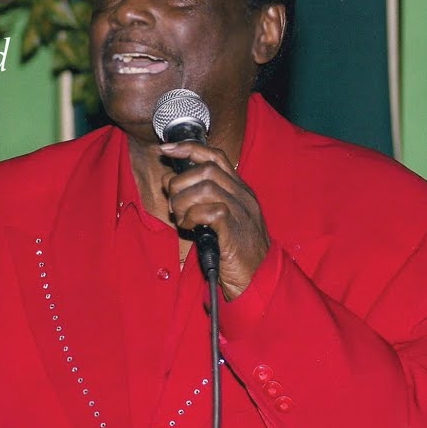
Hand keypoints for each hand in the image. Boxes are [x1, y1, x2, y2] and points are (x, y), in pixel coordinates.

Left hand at [160, 140, 269, 300]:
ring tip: (182, 218)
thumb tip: (169, 180)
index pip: (215, 155)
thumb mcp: (220, 219)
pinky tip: (190, 227)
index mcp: (240, 190)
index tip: (166, 149)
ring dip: (184, 200)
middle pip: (207, 168)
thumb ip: (199, 198)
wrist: (260, 280)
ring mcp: (241, 212)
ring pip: (206, 186)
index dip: (188, 148)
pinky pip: (210, 211)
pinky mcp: (234, 230)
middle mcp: (243, 196)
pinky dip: (192, 216)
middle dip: (181, 182)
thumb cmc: (236, 251)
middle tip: (174, 203)